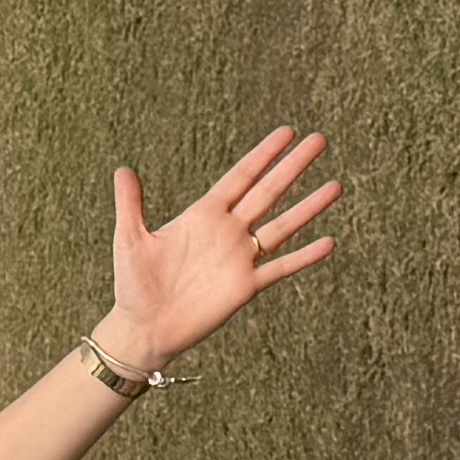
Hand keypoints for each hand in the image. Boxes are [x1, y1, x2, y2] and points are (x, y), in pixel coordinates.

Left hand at [100, 125, 340, 374]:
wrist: (145, 328)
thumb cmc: (134, 284)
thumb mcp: (130, 239)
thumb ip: (131, 204)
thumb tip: (122, 169)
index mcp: (204, 215)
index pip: (241, 177)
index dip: (263, 154)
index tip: (287, 132)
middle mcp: (228, 232)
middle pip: (268, 192)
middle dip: (292, 167)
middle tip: (320, 141)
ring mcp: (240, 259)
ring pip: (282, 226)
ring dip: (308, 207)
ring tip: (336, 185)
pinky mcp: (246, 287)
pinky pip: (280, 268)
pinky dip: (304, 257)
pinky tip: (328, 242)